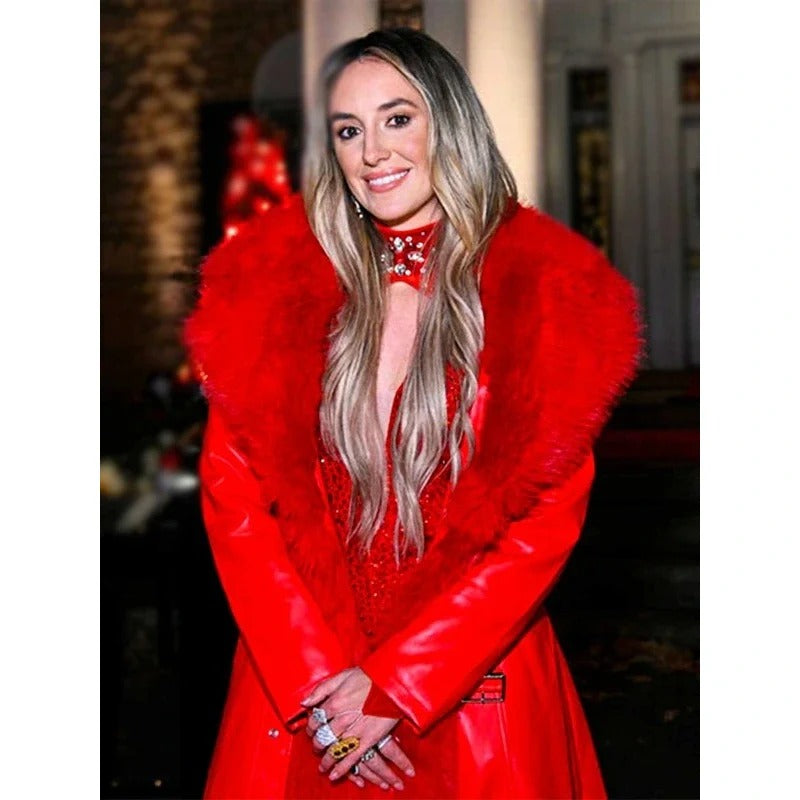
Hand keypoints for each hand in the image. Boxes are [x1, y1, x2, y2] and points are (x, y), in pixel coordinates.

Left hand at [302, 668, 414, 789]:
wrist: (391, 683)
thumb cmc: (368, 677)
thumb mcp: (343, 675)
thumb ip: (322, 689)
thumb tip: (304, 702)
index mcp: (334, 702)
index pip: (315, 720)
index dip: (311, 727)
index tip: (312, 729)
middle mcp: (342, 718)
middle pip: (322, 737)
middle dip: (317, 744)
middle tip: (317, 747)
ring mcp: (355, 730)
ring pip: (334, 750)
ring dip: (326, 760)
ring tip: (323, 765)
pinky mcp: (368, 740)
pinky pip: (352, 758)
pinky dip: (341, 768)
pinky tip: (334, 775)